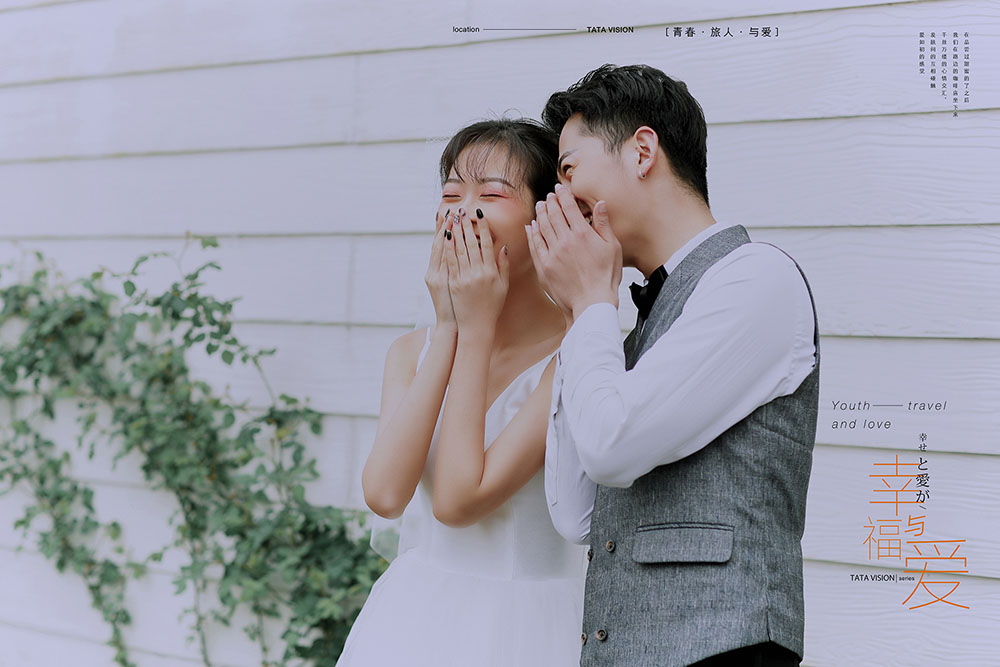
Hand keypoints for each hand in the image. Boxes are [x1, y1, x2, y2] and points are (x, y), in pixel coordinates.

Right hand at [425, 209, 455, 325]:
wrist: (452, 324)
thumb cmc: (454, 305)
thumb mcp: (449, 285)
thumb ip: (452, 268)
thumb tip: (455, 250)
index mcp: (436, 271)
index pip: (440, 245)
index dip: (442, 228)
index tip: (446, 213)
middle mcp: (434, 272)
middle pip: (439, 245)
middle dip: (445, 227)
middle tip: (450, 209)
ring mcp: (438, 277)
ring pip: (441, 250)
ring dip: (446, 233)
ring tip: (452, 218)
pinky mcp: (443, 282)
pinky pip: (447, 262)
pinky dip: (448, 249)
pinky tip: (451, 237)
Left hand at [444, 209, 508, 333]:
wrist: (477, 325)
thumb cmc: (492, 306)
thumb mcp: (503, 286)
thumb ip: (503, 265)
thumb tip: (503, 246)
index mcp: (492, 272)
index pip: (487, 243)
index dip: (483, 227)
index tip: (480, 214)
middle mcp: (479, 273)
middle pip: (472, 243)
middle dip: (467, 225)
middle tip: (463, 211)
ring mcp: (465, 277)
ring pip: (460, 249)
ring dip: (456, 231)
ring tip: (453, 218)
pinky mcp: (454, 283)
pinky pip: (450, 261)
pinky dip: (448, 247)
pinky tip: (446, 236)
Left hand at [525, 184, 621, 320]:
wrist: (592, 303)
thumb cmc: (606, 277)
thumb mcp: (613, 248)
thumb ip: (604, 224)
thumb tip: (601, 204)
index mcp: (582, 234)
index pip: (568, 207)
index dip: (563, 196)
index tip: (559, 189)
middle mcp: (565, 241)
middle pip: (553, 215)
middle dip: (550, 202)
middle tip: (548, 196)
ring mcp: (552, 254)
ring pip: (542, 227)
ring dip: (540, 214)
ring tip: (539, 206)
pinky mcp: (544, 267)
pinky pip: (535, 245)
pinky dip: (532, 233)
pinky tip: (531, 227)